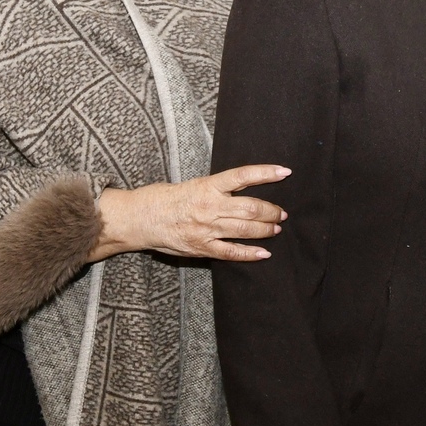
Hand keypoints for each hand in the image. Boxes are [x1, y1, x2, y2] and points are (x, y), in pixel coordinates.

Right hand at [91, 165, 289, 262]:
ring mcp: (206, 229)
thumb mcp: (192, 185)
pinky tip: (264, 253)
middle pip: (251, 207)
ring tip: (276, 228)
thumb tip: (242, 189)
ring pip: (245, 229)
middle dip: (271, 211)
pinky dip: (250, 253)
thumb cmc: (164, 198)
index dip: (266, 173)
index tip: (285, 172)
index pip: (243, 176)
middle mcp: (209, 206)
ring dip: (265, 229)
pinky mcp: (201, 247)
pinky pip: (231, 252)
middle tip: (282, 213)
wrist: (140, 218)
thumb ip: (216, 189)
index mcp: (207, 186)